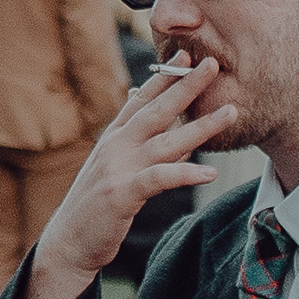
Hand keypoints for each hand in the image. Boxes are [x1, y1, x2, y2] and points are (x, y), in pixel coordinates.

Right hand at [14, 57, 239, 298]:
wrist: (68, 242)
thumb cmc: (94, 205)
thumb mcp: (109, 164)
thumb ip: (127, 133)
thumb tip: (140, 96)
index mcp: (112, 138)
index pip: (141, 99)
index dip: (164, 77)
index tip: (187, 55)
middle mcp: (115, 147)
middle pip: (156, 111)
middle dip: (185, 86)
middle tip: (212, 64)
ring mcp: (118, 169)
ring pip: (166, 141)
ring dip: (201, 126)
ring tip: (231, 112)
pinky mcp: (122, 195)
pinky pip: (160, 179)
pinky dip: (185, 174)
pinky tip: (209, 173)